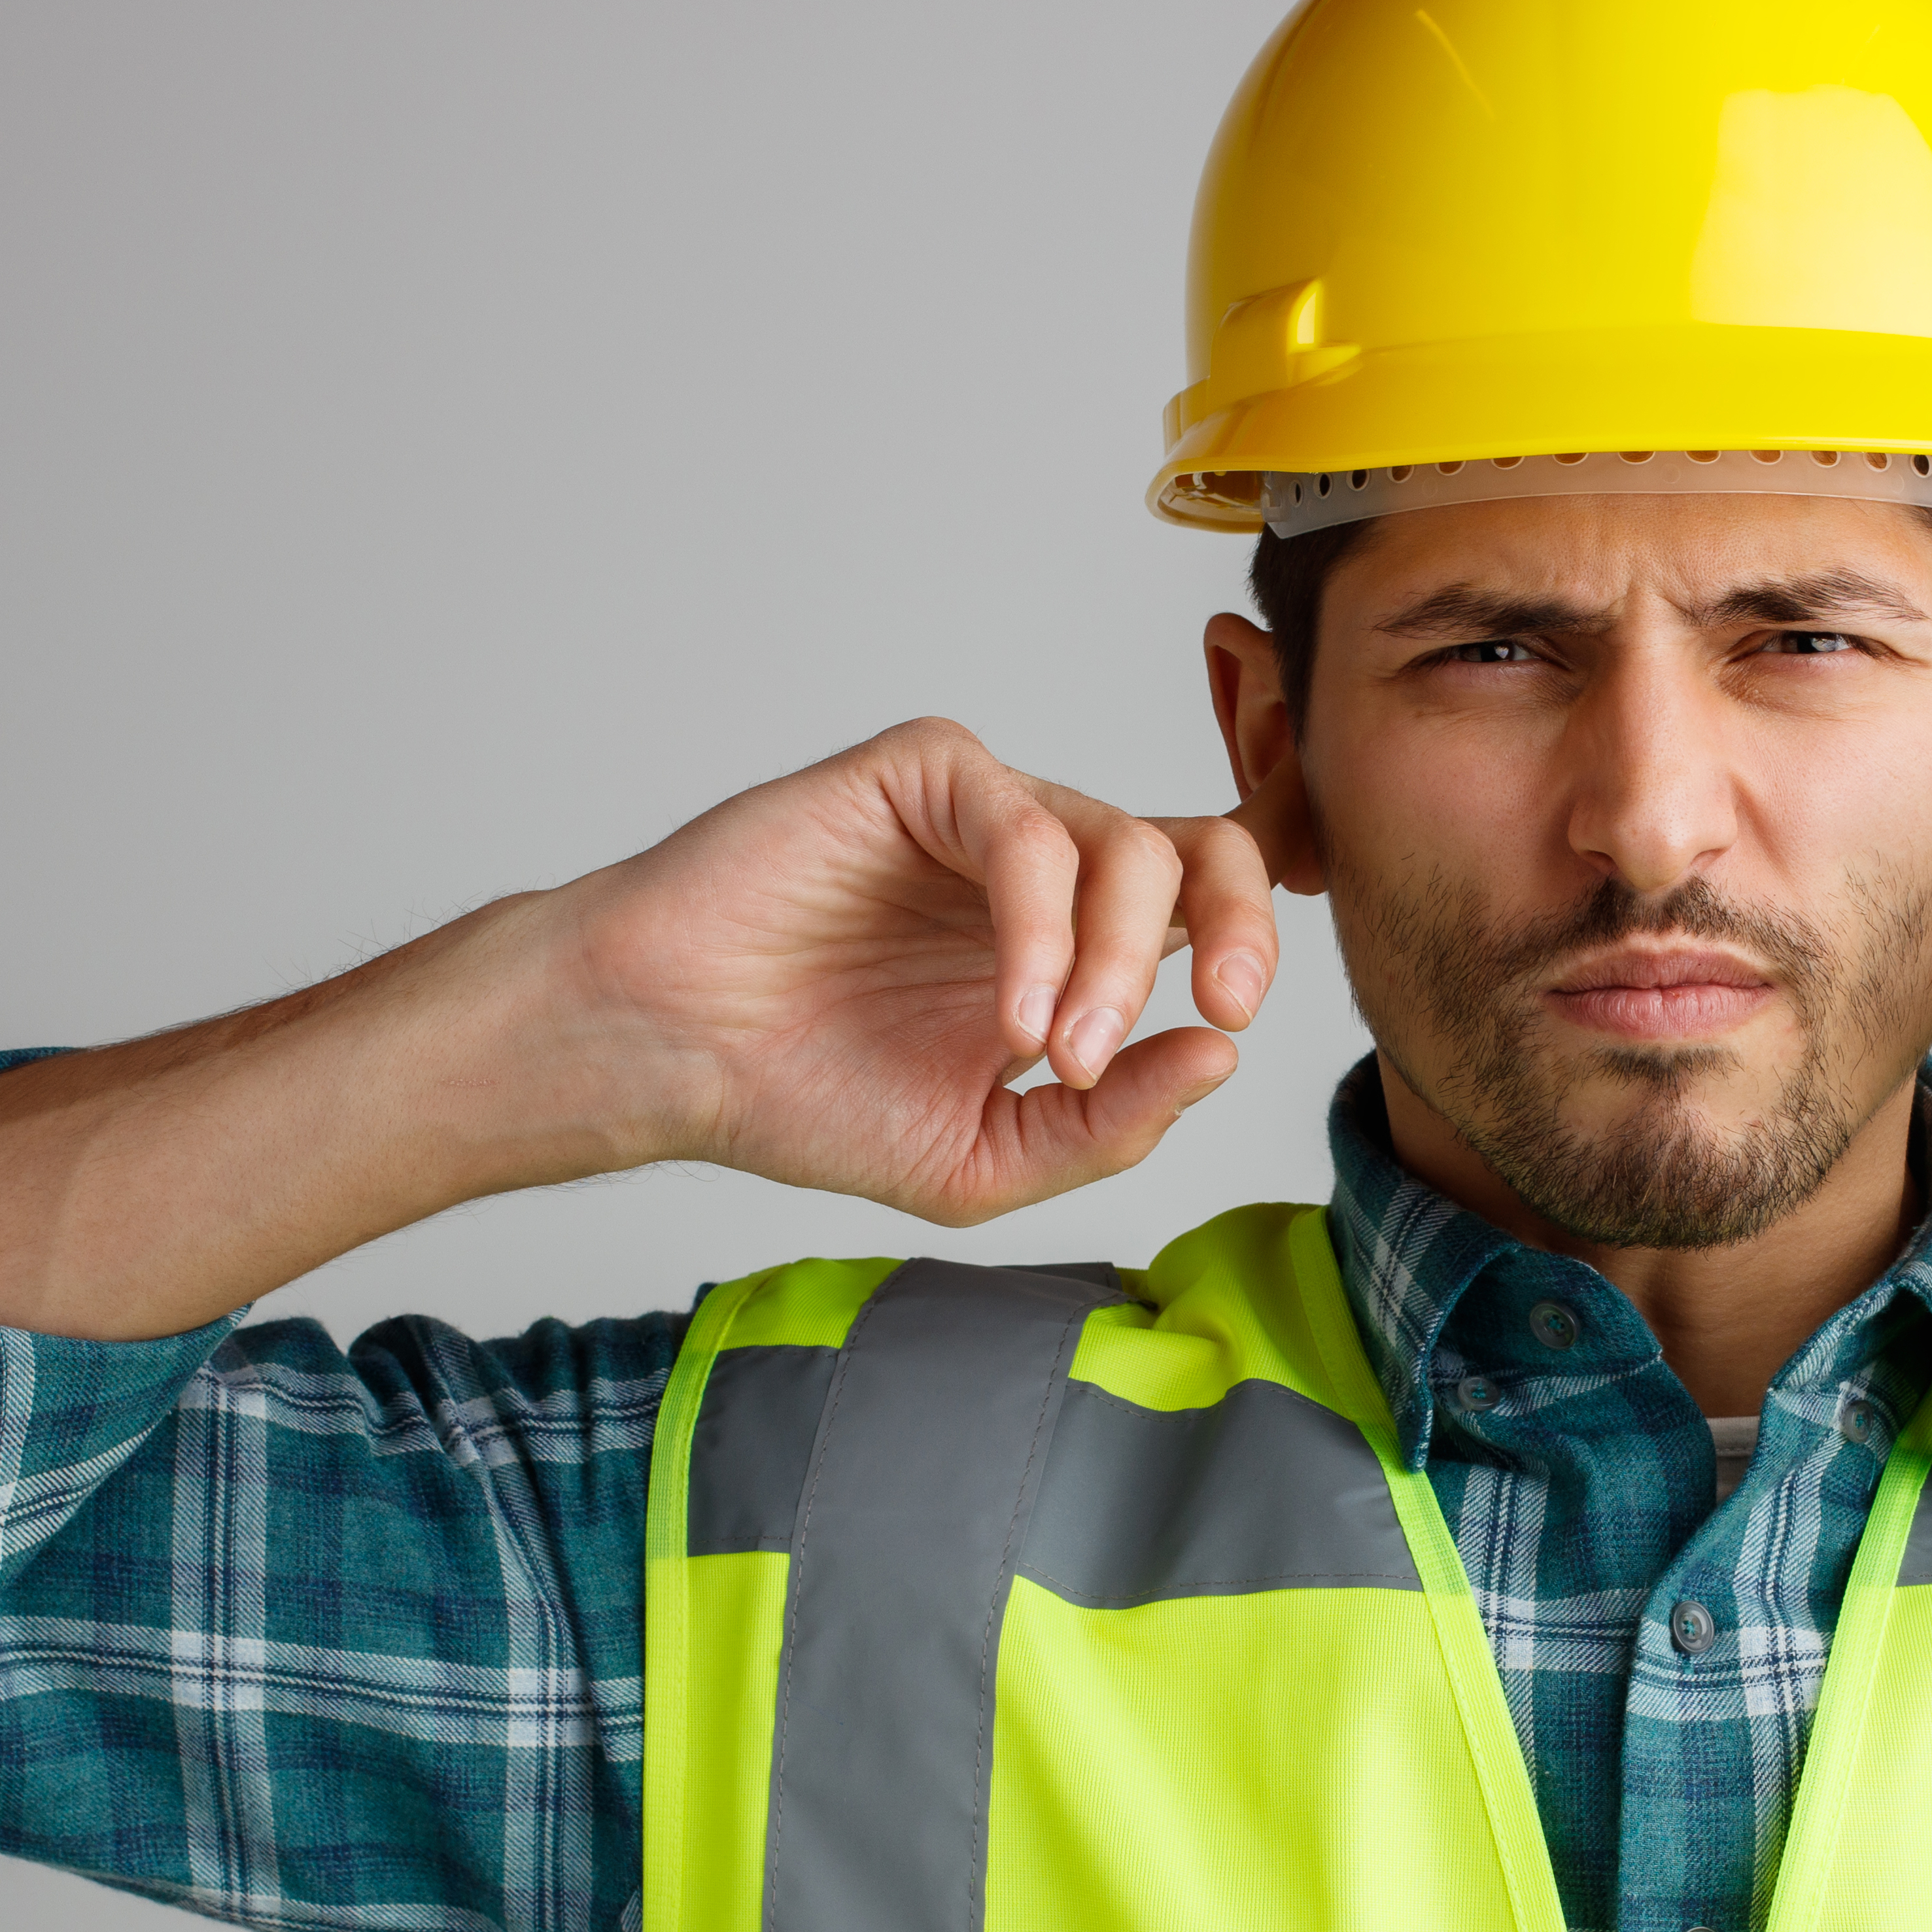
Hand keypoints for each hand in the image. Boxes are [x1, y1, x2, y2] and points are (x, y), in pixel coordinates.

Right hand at [560, 717, 1280, 1225]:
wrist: (674, 1059)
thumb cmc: (808, 1097)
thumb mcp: (989, 1156)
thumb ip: (1111, 1121)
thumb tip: (1218, 1058)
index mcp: (1077, 945)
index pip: (1211, 902)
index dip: (1257, 929)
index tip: (1237, 1012)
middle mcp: (1046, 870)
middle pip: (1201, 850)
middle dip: (1235, 929)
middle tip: (1216, 1011)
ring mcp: (985, 814)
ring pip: (1122, 843)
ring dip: (1114, 960)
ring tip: (1057, 1052)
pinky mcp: (924, 775)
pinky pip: (1027, 825)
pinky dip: (1043, 927)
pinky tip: (1015, 1016)